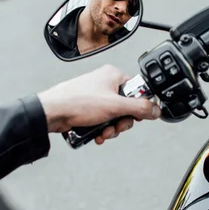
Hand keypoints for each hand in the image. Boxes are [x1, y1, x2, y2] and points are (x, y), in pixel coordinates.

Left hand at [38, 64, 160, 144]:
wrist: (52, 113)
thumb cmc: (77, 102)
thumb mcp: (115, 106)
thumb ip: (139, 108)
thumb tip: (156, 110)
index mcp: (113, 75)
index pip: (137, 90)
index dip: (137, 107)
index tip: (134, 116)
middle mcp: (104, 84)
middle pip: (126, 107)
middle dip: (121, 122)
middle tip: (115, 127)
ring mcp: (95, 96)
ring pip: (114, 116)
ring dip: (111, 128)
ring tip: (102, 132)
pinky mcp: (87, 108)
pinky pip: (102, 120)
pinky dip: (101, 129)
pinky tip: (96, 134)